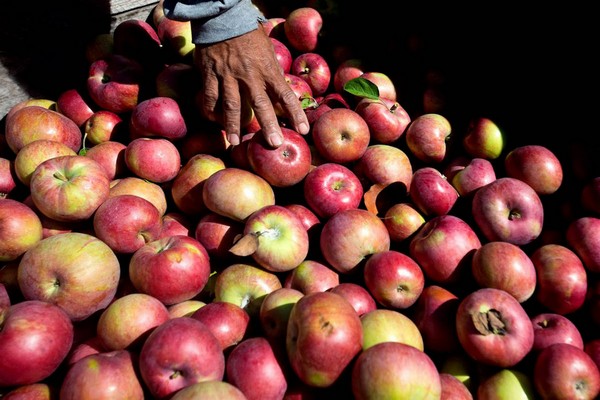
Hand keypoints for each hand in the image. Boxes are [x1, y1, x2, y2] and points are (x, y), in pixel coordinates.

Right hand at [194, 24, 309, 146]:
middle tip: (274, 143)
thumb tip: (282, 90)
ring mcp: (229, 76)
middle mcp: (250, 75)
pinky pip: (210, 96)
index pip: (286, 95)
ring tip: (235, 141)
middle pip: (261, 104)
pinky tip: (214, 120)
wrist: (224, 17)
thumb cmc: (249, 35)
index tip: (303, 130)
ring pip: (231, 104)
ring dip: (233, 125)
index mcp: (268, 70)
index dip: (296, 113)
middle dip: (268, 125)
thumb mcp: (267, 51)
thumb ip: (273, 72)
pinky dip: (211, 110)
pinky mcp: (211, 74)